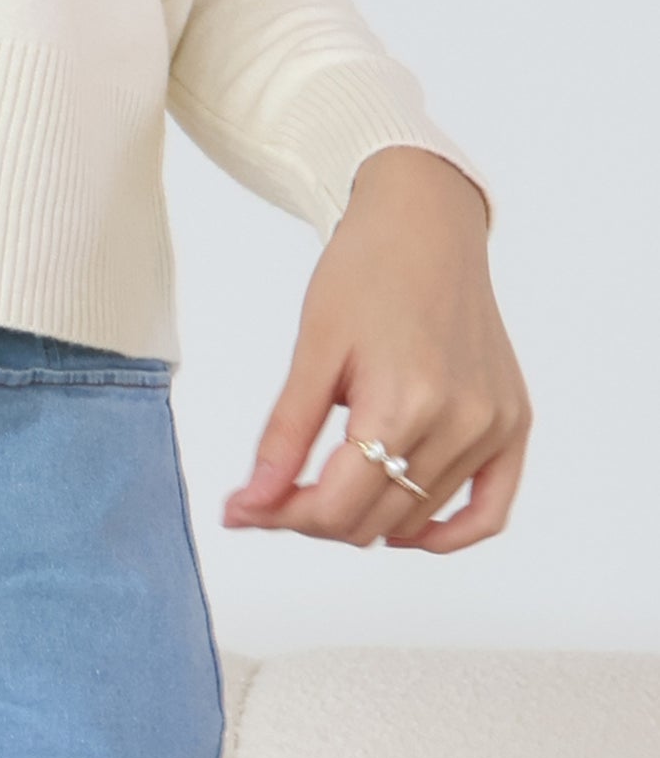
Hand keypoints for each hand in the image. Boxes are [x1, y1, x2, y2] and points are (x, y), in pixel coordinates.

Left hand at [221, 146, 530, 550]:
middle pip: (376, 519)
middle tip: (269, 496)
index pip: (337, 504)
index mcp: (404, 400)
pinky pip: (489, 510)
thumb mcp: (312, 348)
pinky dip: (446, 533)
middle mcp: (460, 422)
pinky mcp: (514, 424)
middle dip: (312, 517)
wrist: (425, 224)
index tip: (241, 509)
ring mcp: (494, 427)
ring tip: (322, 490)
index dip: (281, 516)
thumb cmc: (365, 270)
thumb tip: (252, 502)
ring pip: (418, 517)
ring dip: (366, 519)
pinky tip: (401, 529)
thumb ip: (285, 433)